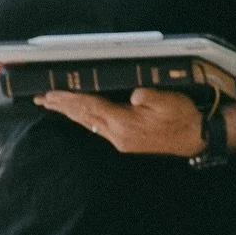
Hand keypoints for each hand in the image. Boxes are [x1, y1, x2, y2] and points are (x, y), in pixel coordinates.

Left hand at [34, 87, 204, 156]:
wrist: (195, 138)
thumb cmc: (183, 117)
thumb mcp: (167, 100)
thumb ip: (146, 95)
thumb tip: (132, 95)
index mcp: (125, 124)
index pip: (90, 107)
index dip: (69, 98)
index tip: (50, 92)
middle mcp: (118, 135)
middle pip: (84, 117)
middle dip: (61, 106)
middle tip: (39, 98)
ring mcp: (121, 141)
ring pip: (89, 124)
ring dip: (70, 114)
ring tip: (51, 105)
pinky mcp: (126, 142)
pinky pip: (98, 128)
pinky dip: (84, 119)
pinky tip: (78, 115)